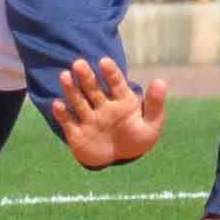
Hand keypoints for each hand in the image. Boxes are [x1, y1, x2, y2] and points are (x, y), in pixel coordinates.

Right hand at [48, 53, 169, 170]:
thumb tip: (160, 81)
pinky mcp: (77, 133)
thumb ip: (155, 104)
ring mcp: (89, 119)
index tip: (105, 61)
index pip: (116, 83)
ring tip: (65, 76)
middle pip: (93, 88)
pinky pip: (69, 122)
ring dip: (72, 89)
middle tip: (79, 63)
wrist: (120, 158)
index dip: (111, 72)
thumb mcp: (152, 124)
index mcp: (122, 101)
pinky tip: (58, 104)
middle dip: (86, 76)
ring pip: (79, 101)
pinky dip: (63, 114)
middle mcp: (103, 106)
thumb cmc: (138, 137)